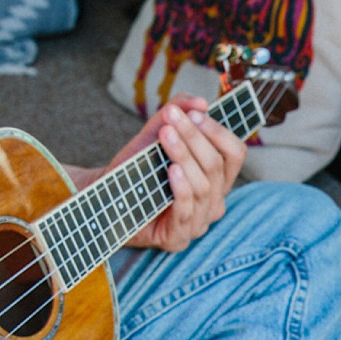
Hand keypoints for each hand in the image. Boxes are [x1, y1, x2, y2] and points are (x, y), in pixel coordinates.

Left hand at [109, 94, 246, 251]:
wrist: (106, 197)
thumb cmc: (137, 170)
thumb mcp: (157, 134)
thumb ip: (177, 112)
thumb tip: (201, 101)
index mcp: (216, 180)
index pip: (234, 154)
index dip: (218, 132)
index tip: (196, 113)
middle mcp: (213, 202)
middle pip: (216, 166)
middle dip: (194, 138)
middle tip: (172, 118)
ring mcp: (198, 223)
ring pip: (203, 187)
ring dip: (184, 156)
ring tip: (165, 136)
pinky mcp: (177, 238)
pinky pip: (187, 211)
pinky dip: (181, 188)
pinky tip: (171, 170)